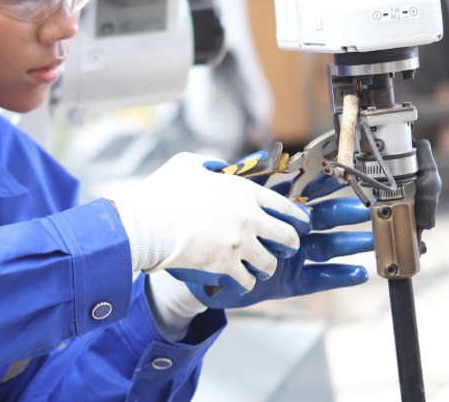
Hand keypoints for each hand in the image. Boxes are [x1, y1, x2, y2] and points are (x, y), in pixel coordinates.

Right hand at [105, 152, 304, 294]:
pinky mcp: (224, 266)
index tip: (301, 224)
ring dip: (266, 267)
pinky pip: (246, 282)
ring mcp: (238, 244)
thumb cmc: (162, 193)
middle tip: (284, 249)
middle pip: (288, 238)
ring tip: (258, 268)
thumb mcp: (187, 165)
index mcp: (243, 191)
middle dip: (290, 246)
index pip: (286, 206)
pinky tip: (240, 281)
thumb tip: (221, 167)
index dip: (299, 218)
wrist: (146, 224)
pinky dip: (244, 283)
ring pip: (269, 264)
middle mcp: (248, 218)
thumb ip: (212, 165)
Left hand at [185, 152, 372, 308]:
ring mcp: (292, 258)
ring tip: (373, 239)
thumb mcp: (225, 210)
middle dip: (346, 214)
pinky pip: (319, 278)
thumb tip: (253, 158)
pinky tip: (359, 272)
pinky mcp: (292, 282)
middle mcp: (288, 234)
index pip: (304, 195)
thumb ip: (241, 185)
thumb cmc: (212, 242)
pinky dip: (339, 276)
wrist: (200, 278)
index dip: (323, 187)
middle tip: (369, 208)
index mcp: (274, 213)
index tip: (343, 177)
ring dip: (351, 243)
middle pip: (323, 220)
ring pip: (328, 247)